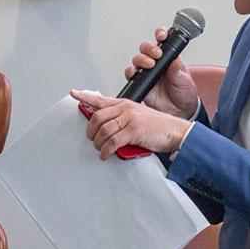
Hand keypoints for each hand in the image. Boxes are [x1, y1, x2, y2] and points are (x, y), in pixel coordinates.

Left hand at [69, 90, 191, 158]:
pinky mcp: (133, 131)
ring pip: (103, 131)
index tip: (74, 94)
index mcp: (125, 103)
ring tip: (100, 149)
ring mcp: (129, 119)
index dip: (85, 96)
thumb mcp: (137, 117)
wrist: (175, 132)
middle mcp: (126, 108)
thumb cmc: (158, 127)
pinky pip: (112, 142)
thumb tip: (104, 130)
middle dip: (91, 131)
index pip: (101, 99)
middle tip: (92, 139)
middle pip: (97, 117)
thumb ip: (122, 119)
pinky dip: (106, 151)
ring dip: (98, 143)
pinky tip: (106, 154)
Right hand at [126, 26, 200, 118]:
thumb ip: (178, 71)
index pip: (162, 41)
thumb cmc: (183, 93)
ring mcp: (147, 72)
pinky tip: (136, 73)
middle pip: (146, 48)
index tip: (162, 35)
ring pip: (137, 59)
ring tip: (149, 65)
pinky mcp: (140, 83)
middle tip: (157, 54)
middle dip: (149, 48)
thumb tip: (175, 61)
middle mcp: (156, 62)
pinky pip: (131, 74)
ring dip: (141, 59)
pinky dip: (131, 72)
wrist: (179, 111)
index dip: (160, 34)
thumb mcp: (185, 81)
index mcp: (168, 57)